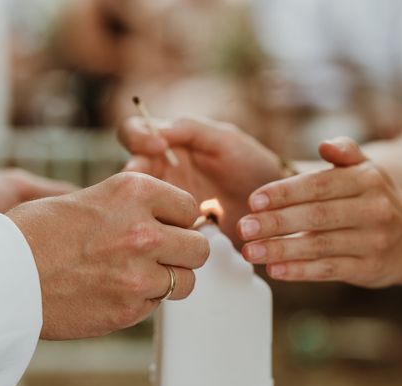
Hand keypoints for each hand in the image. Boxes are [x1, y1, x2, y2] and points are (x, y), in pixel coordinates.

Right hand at [7, 172, 209, 339]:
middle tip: (162, 254)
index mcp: (133, 192)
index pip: (187, 206)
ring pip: (187, 281)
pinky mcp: (130, 309)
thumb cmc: (34, 233)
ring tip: (138, 275)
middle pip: (199, 247)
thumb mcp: (87, 199)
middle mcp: (143, 230)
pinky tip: (115, 291)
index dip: (178, 218)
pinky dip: (144, 300)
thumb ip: (132, 207)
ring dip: (169, 279)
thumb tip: (168, 220)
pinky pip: (158, 304)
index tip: (167, 226)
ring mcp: (139, 273)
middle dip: (184, 251)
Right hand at [118, 116, 284, 241]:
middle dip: (131, 183)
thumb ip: (192, 130)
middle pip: (127, 176)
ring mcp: (162, 205)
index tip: (157, 146)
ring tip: (167, 217)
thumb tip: (158, 130)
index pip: (133, 133)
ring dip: (143, 213)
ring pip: (137, 208)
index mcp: (166, 146)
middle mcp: (158, 175)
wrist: (274, 206)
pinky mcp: (173, 232)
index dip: (137, 137)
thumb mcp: (226, 140)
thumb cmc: (252, 166)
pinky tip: (171, 239)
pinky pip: (156, 234)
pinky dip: (158, 236)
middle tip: (147, 190)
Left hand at [238, 138, 401, 287]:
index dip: (284, 193)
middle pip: (316, 216)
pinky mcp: (368, 269)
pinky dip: (300, 271)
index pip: (319, 185)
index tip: (253, 200)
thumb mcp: (369, 170)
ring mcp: (372, 242)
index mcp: (366, 181)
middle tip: (243, 228)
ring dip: (281, 249)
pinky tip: (274, 270)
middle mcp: (372, 210)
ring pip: (320, 245)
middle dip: (276, 222)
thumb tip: (324, 145)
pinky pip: (329, 270)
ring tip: (249, 252)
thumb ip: (346, 152)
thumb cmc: (379, 200)